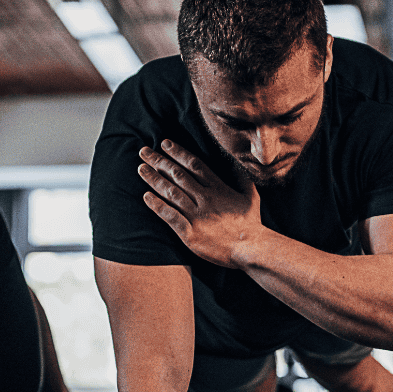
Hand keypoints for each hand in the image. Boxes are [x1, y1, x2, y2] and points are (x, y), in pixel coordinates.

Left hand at [138, 140, 264, 267]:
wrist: (250, 248)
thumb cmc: (251, 224)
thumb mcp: (251, 197)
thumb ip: (243, 179)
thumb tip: (237, 164)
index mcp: (218, 189)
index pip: (194, 165)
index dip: (178, 153)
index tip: (164, 144)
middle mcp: (205, 198)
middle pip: (178, 175)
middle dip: (159, 161)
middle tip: (144, 151)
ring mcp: (196, 215)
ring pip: (171, 192)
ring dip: (154, 179)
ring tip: (141, 169)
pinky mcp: (190, 233)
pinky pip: (170, 216)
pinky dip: (157, 206)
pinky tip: (146, 197)